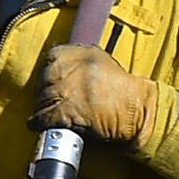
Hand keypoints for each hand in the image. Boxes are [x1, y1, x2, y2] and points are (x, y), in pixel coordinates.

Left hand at [31, 41, 178, 178]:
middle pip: (46, 78)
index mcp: (85, 53)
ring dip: (41, 108)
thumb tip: (60, 72)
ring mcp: (72, 88)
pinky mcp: (70, 110)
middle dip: (43, 92)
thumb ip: (82, 64)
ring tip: (42, 115)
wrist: (141, 111)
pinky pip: (46, 116)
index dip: (47, 72)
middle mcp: (76, 67)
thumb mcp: (104, 65)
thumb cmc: (124, 93)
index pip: (53, 56)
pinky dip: (39, 122)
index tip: (46, 82)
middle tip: (45, 101)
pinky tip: (37, 125)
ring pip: (44, 98)